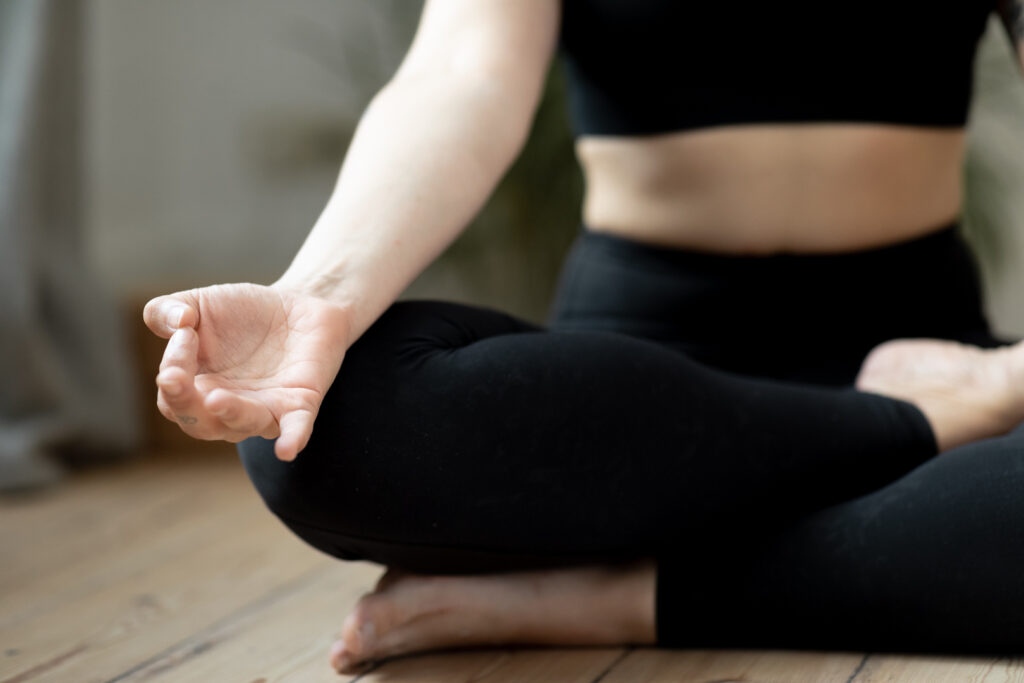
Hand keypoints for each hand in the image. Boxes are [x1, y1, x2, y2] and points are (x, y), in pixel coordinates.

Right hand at [143, 283, 350, 460]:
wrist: (296, 308)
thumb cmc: (242, 313)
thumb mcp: (198, 305)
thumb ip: (166, 311)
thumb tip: (175, 321)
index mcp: (197, 389)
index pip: (173, 395)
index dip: (171, 368)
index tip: (184, 330)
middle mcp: (227, 409)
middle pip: (200, 423)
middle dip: (185, 404)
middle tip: (174, 377)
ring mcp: (265, 409)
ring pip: (244, 425)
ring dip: (230, 415)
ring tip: (216, 400)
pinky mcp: (300, 403)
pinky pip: (296, 427)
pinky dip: (292, 438)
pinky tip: (286, 450)